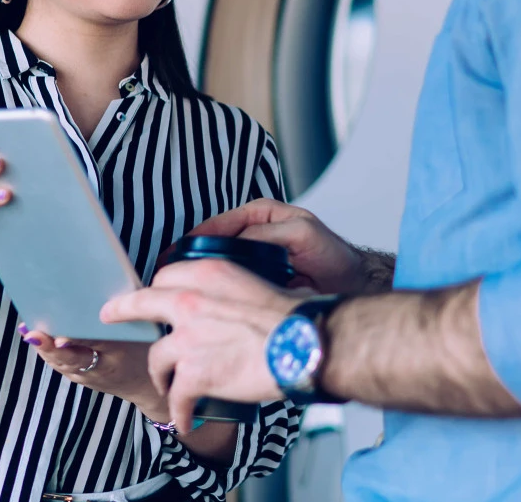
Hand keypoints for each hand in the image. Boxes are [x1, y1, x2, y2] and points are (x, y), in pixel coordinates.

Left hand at [22, 328, 166, 417]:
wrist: (144, 386)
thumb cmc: (144, 348)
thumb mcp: (142, 332)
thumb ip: (125, 314)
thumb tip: (104, 286)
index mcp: (120, 356)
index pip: (97, 347)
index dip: (77, 343)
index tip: (61, 339)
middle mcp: (100, 370)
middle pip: (71, 360)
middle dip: (50, 348)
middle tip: (34, 334)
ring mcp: (87, 377)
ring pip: (61, 363)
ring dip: (43, 348)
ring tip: (28, 331)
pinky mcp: (77, 376)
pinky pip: (59, 363)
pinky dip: (46, 350)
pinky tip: (33, 335)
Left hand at [100, 258, 301, 428]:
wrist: (305, 344)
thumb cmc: (295, 318)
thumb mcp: (258, 285)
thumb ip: (233, 293)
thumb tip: (233, 307)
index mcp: (210, 275)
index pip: (166, 276)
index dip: (156, 289)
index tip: (150, 294)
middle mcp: (191, 302)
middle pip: (142, 303)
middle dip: (123, 310)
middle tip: (111, 315)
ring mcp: (188, 338)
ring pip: (156, 358)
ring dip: (162, 376)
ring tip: (171, 388)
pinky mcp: (193, 373)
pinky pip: (176, 398)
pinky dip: (180, 414)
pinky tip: (186, 422)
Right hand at [186, 199, 367, 293]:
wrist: (349, 285)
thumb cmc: (331, 255)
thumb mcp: (301, 234)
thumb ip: (269, 234)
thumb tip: (240, 241)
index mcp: (259, 216)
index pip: (218, 224)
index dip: (196, 238)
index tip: (178, 252)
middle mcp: (252, 236)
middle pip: (212, 246)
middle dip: (191, 261)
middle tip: (170, 275)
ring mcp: (251, 261)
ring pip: (218, 268)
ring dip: (201, 280)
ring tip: (181, 291)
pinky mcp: (255, 284)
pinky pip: (231, 287)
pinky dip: (218, 294)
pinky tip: (206, 304)